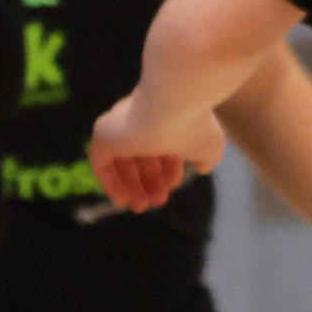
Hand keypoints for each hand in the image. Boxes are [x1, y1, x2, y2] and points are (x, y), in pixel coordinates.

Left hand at [87, 91, 223, 212]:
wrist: (173, 104)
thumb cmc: (194, 124)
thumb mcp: (209, 146)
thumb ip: (206, 158)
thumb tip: (203, 168)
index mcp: (163, 119)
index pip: (161, 146)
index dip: (168, 168)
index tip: (173, 185)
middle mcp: (139, 120)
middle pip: (140, 155)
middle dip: (149, 181)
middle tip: (157, 201)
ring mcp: (118, 126)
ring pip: (121, 161)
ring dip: (131, 185)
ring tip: (141, 207)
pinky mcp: (103, 135)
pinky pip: (102, 165)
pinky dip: (111, 183)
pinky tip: (123, 202)